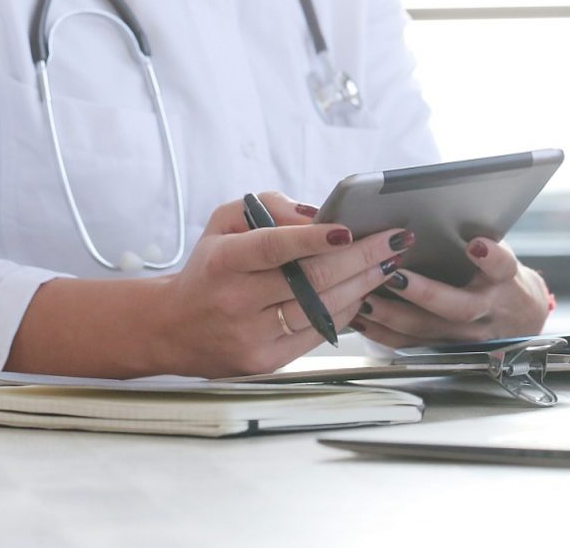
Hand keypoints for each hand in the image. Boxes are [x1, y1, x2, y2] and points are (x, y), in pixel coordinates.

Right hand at [152, 192, 412, 376]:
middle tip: (394, 240)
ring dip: (363, 284)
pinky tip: (364, 291)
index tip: (349, 228)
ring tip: (388, 262)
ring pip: (321, 309)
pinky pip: (319, 333)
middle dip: (362, 257)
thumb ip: (269, 207)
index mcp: (223, 262)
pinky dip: (347, 310)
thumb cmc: (210, 268)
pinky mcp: (266, 362)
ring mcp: (252, 336)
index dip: (312, 238)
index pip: (272, 248)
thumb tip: (317, 215)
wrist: (174, 328)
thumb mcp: (224, 223)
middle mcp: (236, 302)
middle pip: (310, 280)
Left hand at [352, 237, 550, 347]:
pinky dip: (383, 333)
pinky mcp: (446, 348)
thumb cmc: (499, 278)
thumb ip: (477, 239)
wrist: (519, 319)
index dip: (491, 257)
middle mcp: (488, 309)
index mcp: (504, 280)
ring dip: (393, 315)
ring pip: (429, 330)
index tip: (476, 244)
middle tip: (395, 276)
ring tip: (366, 297)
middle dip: (424, 292)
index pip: (502, 267)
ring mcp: (467, 335)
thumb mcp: (500, 256)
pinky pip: (412, 345)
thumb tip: (438, 207)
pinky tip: (361, 318)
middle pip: (458, 307)